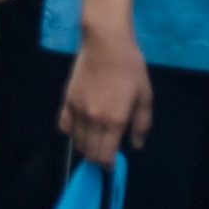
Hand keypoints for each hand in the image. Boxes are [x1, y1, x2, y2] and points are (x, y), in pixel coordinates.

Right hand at [60, 31, 152, 166]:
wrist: (105, 44)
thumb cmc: (130, 68)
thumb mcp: (145, 96)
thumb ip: (141, 124)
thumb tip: (135, 145)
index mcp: (115, 120)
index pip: (105, 154)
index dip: (108, 164)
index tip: (112, 163)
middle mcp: (93, 119)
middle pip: (89, 151)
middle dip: (96, 157)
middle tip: (104, 152)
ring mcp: (77, 109)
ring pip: (76, 140)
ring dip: (84, 146)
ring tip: (93, 141)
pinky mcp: (67, 99)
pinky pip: (64, 124)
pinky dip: (70, 132)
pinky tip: (79, 128)